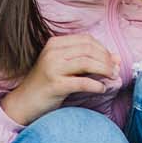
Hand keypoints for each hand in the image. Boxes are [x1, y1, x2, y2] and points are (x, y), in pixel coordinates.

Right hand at [0, 33, 119, 125]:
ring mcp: (52, 68)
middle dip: (107, 60)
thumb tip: (117, 58)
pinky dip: (96, 85)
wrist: (23, 102)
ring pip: (87, 62)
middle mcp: (52, 52)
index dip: (104, 49)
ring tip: (112, 78)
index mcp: (55, 44)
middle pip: (89, 49)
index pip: (87, 40)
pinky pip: (82, 82)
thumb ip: (89, 61)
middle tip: (115, 70)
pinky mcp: (54, 85)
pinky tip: (101, 89)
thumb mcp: (67, 68)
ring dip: (105, 70)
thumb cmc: (47, 84)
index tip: (112, 61)